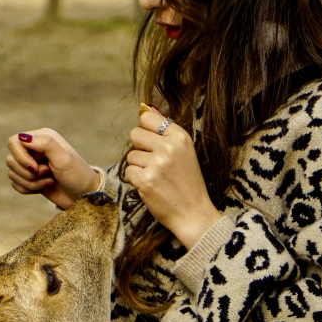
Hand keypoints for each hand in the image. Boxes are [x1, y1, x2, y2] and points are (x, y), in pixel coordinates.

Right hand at [5, 128, 98, 209]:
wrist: (83, 195)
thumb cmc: (77, 174)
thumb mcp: (63, 158)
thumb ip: (45, 143)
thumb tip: (23, 137)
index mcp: (41, 137)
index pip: (14, 142)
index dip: (21, 157)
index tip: (36, 167)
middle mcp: (34, 148)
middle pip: (10, 159)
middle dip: (28, 172)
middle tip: (48, 173)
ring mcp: (30, 164)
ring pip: (12, 173)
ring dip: (31, 182)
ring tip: (49, 181)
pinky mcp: (29, 178)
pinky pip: (15, 184)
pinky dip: (28, 189)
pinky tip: (44, 187)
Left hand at [125, 106, 217, 247]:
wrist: (193, 213)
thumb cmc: (188, 183)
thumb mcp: (184, 151)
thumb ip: (165, 131)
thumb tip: (144, 108)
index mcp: (180, 137)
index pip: (147, 117)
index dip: (144, 129)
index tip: (150, 140)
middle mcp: (169, 147)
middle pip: (134, 133)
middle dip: (138, 147)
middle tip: (152, 161)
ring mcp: (156, 164)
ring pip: (130, 155)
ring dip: (138, 167)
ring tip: (156, 177)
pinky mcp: (145, 180)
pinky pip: (128, 171)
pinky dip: (136, 180)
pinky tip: (150, 186)